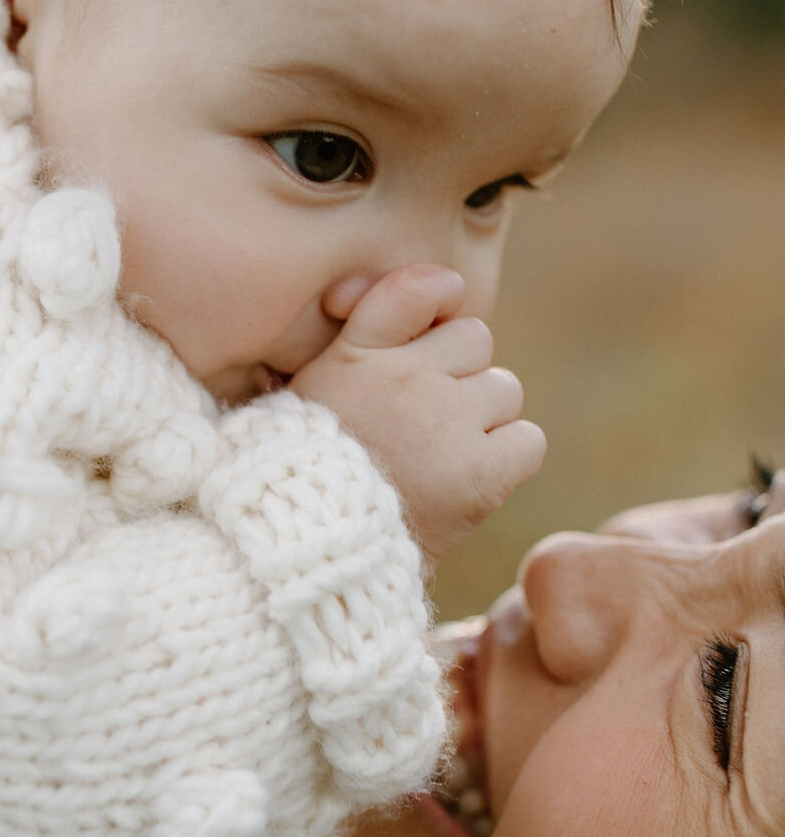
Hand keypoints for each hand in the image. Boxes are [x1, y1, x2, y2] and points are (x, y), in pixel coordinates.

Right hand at [290, 265, 544, 561]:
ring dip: (483, 416)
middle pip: (475, 339)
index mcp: (357, 352)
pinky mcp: (479, 475)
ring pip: (503, 390)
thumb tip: (437, 287)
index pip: (423, 288)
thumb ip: (363, 331)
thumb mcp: (314, 385)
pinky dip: (509, 455)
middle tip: (426, 415)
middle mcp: (405, 377)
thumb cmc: (310, 467)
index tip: (434, 323)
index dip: (440, 297)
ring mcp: (445, 424)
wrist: (313, 549)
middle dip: (460, 371)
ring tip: (444, 451)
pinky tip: (475, 472)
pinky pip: (527, 440)